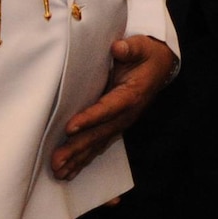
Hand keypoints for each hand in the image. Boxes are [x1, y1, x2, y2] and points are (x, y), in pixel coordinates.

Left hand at [52, 35, 174, 179]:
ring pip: (97, 143)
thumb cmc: (146, 55)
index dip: (90, 118)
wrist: (161, 66)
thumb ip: (130, 48)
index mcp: (132, 95)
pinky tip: (70, 171)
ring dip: (78, 159)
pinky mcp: (114, 126)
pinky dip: (84, 159)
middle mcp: (127, 114)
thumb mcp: (141, 46)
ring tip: (59, 172)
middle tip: (57, 161)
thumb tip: (118, 48)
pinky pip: (98, 145)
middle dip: (77, 148)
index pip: (109, 108)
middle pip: (100, 133)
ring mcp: (121, 123)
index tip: (70, 128)